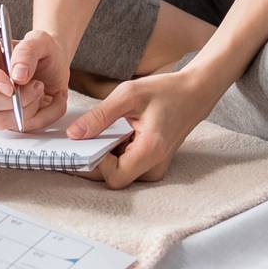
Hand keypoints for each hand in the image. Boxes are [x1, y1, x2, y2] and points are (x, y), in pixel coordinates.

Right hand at [0, 28, 69, 132]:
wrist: (57, 67)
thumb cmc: (42, 52)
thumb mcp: (40, 40)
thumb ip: (27, 51)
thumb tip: (18, 75)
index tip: (11, 83)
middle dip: (16, 98)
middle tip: (36, 85)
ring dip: (27, 108)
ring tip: (39, 89)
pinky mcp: (5, 119)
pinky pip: (17, 127)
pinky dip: (38, 116)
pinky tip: (41, 100)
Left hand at [67, 69, 219, 188]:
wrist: (194, 93)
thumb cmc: (164, 90)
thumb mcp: (129, 94)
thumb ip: (99, 116)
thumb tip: (73, 134)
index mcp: (150, 151)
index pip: (113, 177)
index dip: (95, 163)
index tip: (83, 142)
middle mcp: (153, 166)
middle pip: (112, 178)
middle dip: (92, 161)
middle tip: (75, 141)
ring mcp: (153, 167)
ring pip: (117, 173)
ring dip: (101, 156)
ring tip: (91, 134)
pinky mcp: (150, 162)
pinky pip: (124, 165)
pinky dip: (111, 152)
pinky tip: (105, 134)